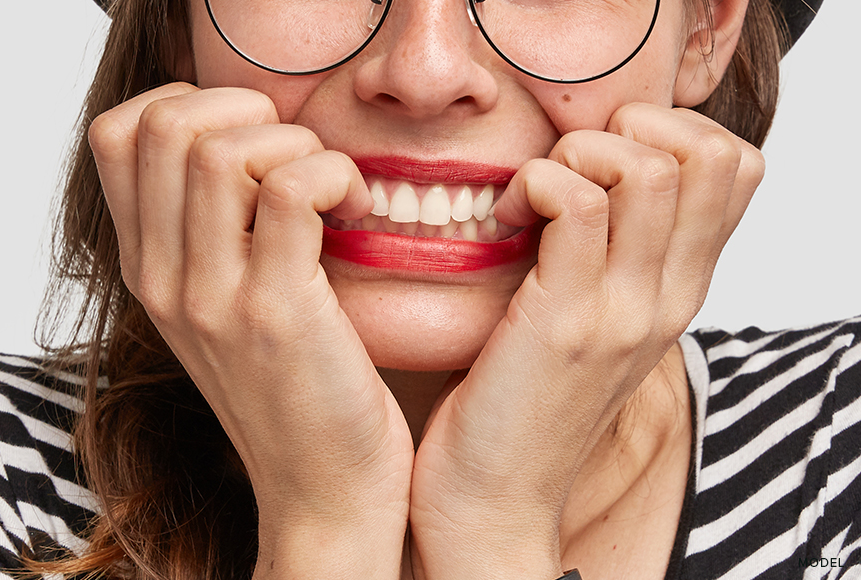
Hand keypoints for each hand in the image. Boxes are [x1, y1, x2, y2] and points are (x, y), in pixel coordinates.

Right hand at [89, 83, 412, 578]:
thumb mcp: (231, 312)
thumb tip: (251, 148)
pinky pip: (293, 190)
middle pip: (166, 125)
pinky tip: (357, 211)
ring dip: (297, 145)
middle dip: (249, 113)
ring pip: (224, 149)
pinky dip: (335, 176)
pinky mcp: (275, 313)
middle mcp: (166, 279)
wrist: (324, 492)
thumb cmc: (298, 394)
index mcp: (152, 270)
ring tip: (334, 190)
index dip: (191, 105)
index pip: (117, 134)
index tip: (254, 138)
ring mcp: (213, 297)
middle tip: (300, 156)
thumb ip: (218, 236)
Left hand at [409, 103, 764, 578]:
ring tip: (533, 196)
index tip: (602, 161)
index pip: (737, 168)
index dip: (673, 132)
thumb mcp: (592, 324)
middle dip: (629, 128)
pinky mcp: (566, 321)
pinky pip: (577, 204)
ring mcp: (624, 310)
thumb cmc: (526, 402)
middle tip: (569, 168)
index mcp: (678, 292)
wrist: (495, 497)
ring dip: (578, 155)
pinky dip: (536, 184)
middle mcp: (668, 297)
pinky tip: (507, 218)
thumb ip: (614, 259)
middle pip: (710, 154)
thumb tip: (593, 181)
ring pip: (647, 169)